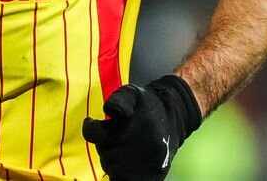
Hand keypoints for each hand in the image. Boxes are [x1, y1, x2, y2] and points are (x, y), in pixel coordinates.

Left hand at [82, 75, 202, 180]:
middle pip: (104, 153)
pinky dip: (121, 174)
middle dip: (105, 145)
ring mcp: (148, 165)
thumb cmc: (147, 105)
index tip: (91, 123)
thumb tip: (110, 110)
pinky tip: (125, 164)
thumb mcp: (132, 93)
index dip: (90, 128)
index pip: (95, 134)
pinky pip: (123, 180)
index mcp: (132, 126)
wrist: (175, 116)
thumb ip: (118, 99)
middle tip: (115, 136)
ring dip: (113, 160)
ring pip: (112, 169)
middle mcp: (141, 149)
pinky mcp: (153, 177)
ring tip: (125, 148)